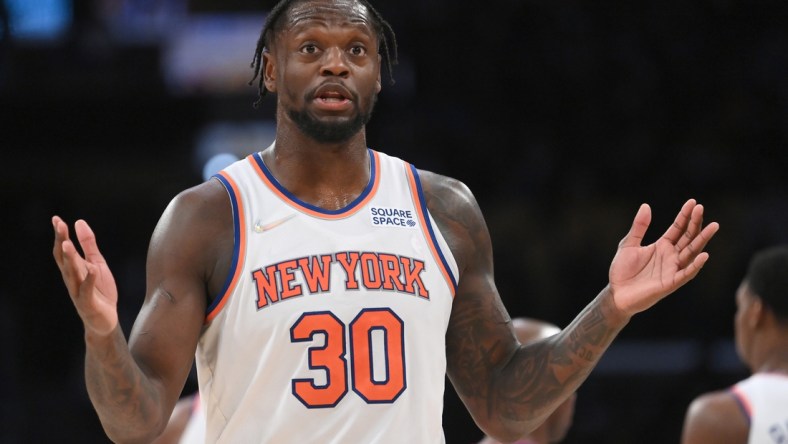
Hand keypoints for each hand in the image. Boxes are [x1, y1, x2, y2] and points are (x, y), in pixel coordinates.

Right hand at [52, 216, 118, 336]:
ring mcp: (78, 292)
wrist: (105, 320)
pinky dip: (89, 279)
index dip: (60, 235)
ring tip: (67, 244)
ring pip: (72, 274)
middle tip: (60, 226)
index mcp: (74, 269)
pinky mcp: (88, 303)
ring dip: (69, 259)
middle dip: (62, 242)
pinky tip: (92, 269)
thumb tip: (79, 222)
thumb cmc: (99, 290)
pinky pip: (87, 290)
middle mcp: (72, 279)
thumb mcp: (97, 263)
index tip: (56, 219)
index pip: (63, 250)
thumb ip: (89, 244)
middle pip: (64, 259)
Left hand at [608, 199, 718, 315]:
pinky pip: (685, 274)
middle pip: (688, 237)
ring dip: (702, 240)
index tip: (693, 202)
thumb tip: (646, 206)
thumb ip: (639, 227)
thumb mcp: (629, 244)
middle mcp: (671, 256)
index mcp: (662, 246)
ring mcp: (672, 269)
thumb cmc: (622, 270)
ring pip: (691, 253)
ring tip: (712, 226)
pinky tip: (704, 255)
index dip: (685, 216)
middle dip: (695, 223)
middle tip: (701, 208)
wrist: (616, 293)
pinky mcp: (670, 283)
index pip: (678, 228)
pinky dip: (695, 265)